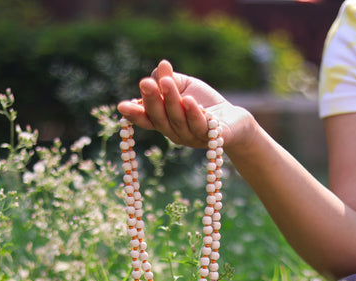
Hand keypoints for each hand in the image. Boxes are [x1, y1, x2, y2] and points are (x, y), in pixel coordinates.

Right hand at [117, 60, 252, 149]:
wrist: (233, 118)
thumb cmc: (204, 103)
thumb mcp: (184, 86)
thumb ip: (169, 79)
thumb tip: (160, 68)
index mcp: (165, 122)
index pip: (147, 120)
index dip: (135, 115)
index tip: (122, 106)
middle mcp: (176, 133)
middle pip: (161, 119)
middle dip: (152, 101)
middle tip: (146, 82)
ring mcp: (193, 138)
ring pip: (179, 120)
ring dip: (171, 101)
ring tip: (166, 82)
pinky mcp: (213, 138)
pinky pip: (201, 127)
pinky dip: (194, 113)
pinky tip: (189, 100)